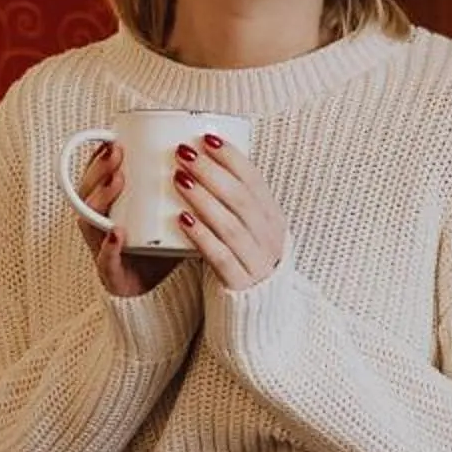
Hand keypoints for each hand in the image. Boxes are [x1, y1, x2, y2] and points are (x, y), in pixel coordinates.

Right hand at [79, 144, 179, 298]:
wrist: (162, 292)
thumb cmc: (164, 245)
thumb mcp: (168, 210)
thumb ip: (178, 185)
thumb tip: (205, 149)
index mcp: (111, 207)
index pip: (96, 176)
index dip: (99, 156)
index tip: (115, 137)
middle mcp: (100, 224)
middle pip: (87, 192)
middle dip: (100, 169)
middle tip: (118, 152)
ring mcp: (102, 248)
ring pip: (90, 219)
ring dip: (101, 197)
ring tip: (118, 181)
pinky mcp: (112, 273)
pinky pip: (105, 259)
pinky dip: (109, 246)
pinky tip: (118, 232)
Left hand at [169, 134, 287, 291]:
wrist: (257, 314)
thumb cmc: (243, 261)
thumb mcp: (248, 229)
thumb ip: (233, 202)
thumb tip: (202, 159)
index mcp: (272, 218)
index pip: (254, 180)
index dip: (231, 157)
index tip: (206, 137)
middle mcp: (270, 237)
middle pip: (241, 198)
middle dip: (211, 172)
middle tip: (183, 153)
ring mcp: (258, 261)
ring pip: (230, 224)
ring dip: (203, 198)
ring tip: (179, 179)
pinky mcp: (241, 284)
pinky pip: (220, 256)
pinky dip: (201, 235)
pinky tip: (182, 219)